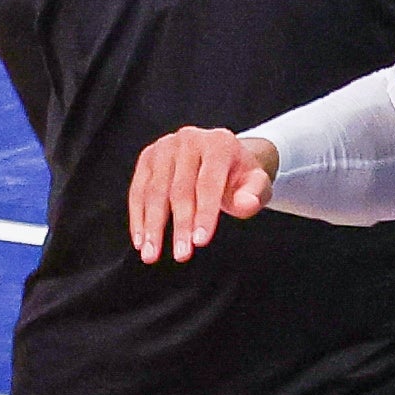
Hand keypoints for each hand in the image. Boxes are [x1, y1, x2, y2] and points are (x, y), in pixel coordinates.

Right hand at [129, 127, 276, 263]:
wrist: (218, 157)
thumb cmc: (237, 176)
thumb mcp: (256, 183)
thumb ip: (255, 194)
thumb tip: (245, 204)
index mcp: (218, 143)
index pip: (209, 183)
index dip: (204, 214)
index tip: (200, 242)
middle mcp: (188, 139)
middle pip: (180, 189)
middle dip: (179, 226)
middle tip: (181, 255)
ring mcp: (164, 147)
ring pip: (154, 192)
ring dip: (152, 227)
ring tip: (151, 255)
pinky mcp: (147, 157)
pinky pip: (138, 192)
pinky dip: (138, 218)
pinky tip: (140, 241)